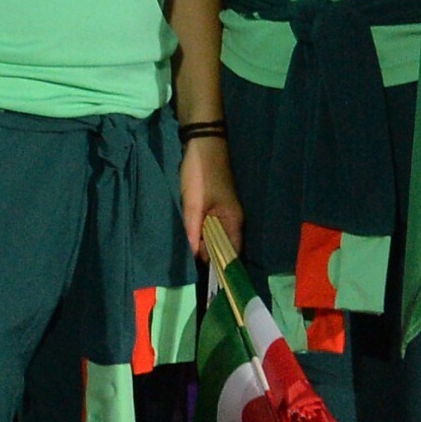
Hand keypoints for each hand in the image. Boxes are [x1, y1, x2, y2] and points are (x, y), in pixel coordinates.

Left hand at [180, 134, 240, 257]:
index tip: (207, 279)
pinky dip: (200, 231)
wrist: (202, 142)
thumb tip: (193, 256)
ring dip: (202, 242)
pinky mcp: (215, 205)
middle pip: (222, 246)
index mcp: (233, 220)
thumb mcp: (193, 203)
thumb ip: (193, 230)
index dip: (221, 266)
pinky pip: (209, 226)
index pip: (232, 253)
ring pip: (214, 236)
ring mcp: (224, 211)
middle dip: (207, 255)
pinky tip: (189, 235)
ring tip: (186, 253)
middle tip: (189, 266)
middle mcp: (233, 219)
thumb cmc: (201, 173)